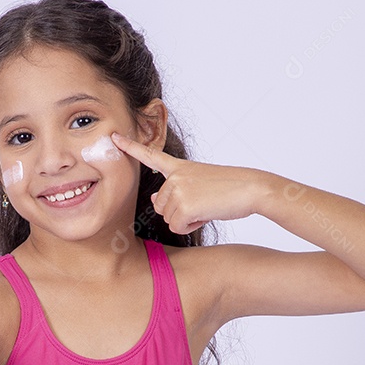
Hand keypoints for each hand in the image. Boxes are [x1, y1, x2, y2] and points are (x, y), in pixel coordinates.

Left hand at [110, 131, 269, 233]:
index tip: (113, 137)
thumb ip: (174, 189)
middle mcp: (175, 176)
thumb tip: (153, 201)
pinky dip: (191, 226)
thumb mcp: (198, 183)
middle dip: (178, 211)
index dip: (130, 147)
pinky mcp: (184, 204)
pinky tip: (205, 214)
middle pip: (159, 206)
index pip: (150, 156)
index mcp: (179, 167)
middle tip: (202, 202)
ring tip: (206, 206)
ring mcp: (178, 189)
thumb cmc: (229, 188)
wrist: (251, 188)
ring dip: (185, 219)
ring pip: (168, 217)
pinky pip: (177, 227)